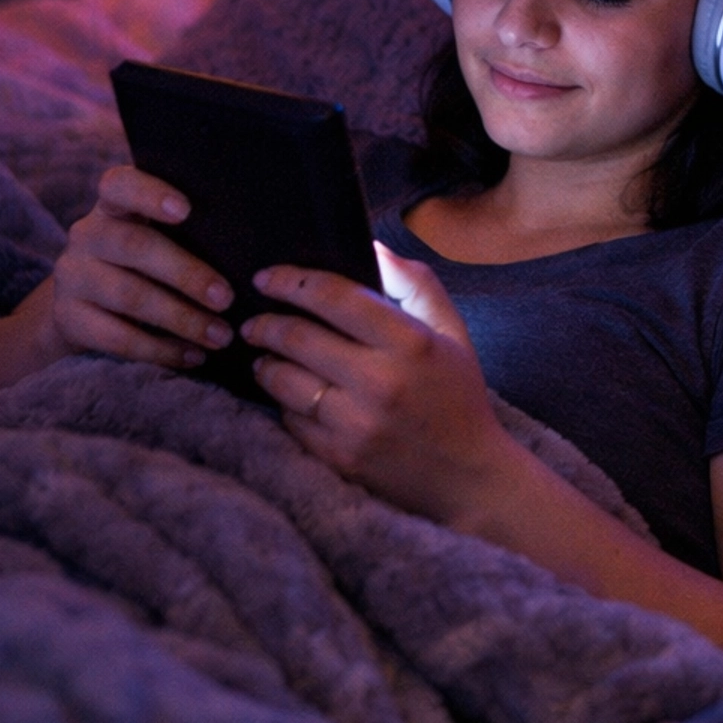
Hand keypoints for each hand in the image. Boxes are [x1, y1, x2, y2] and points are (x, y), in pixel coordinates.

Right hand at [49, 166, 234, 367]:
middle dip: (187, 274)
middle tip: (227, 298)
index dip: (150, 194)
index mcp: (114, 204)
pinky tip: (193, 356)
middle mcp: (87, 234)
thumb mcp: (159, 238)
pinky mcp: (68, 318)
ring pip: (130, 296)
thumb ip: (191, 233)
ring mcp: (73, 276)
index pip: (120, 185)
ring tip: (220, 336)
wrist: (85, 305)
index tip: (186, 210)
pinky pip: (118, 337)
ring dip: (182, 319)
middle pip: (135, 246)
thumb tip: (252, 256)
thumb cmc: (145, 262)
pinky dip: (161, 349)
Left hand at [243, 245, 513, 525]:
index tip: (268, 277)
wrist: (468, 477)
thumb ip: (416, 283)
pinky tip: (288, 394)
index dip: (293, 281)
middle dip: (265, 322)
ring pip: (283, 381)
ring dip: (265, 362)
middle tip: (254, 319)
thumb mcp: (452, 332)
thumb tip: (373, 246)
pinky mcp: (339, 458)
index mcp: (410, 343)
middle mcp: (380, 382)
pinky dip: (282, 403)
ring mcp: (356, 425)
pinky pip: (290, 420)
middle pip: (297, 337)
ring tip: (264, 355)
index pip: (335, 297)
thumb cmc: (458, 397)